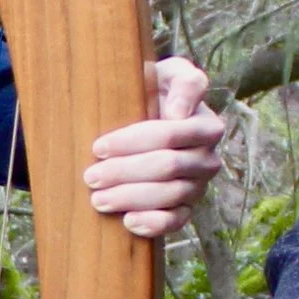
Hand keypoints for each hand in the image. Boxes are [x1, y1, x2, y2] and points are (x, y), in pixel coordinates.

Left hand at [84, 57, 222, 236]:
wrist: (150, 116)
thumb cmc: (156, 92)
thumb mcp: (170, 74)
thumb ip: (184, 81)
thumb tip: (179, 112)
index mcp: (206, 125)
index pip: (169, 135)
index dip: (132, 142)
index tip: (98, 146)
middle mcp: (208, 158)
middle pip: (167, 168)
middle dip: (124, 173)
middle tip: (90, 176)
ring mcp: (199, 186)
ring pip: (169, 197)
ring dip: (130, 199)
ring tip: (97, 199)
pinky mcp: (188, 208)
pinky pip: (177, 221)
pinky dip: (154, 224)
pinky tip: (128, 222)